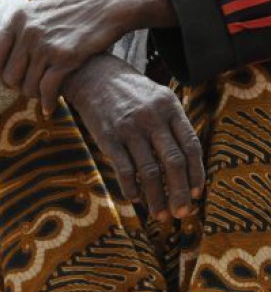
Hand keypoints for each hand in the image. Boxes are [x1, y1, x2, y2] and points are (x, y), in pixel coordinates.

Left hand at [0, 0, 176, 114]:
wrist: (113, 4)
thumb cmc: (79, 7)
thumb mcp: (44, 8)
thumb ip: (26, 26)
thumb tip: (11, 49)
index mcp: (19, 18)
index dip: (1, 75)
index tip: (10, 83)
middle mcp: (29, 31)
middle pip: (10, 77)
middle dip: (19, 89)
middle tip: (30, 92)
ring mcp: (46, 45)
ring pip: (28, 87)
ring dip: (35, 97)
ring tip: (44, 97)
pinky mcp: (65, 58)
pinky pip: (47, 91)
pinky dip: (48, 103)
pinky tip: (51, 108)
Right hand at [63, 55, 203, 219]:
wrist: (93, 76)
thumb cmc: (129, 93)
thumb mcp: (157, 98)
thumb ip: (172, 125)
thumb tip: (186, 163)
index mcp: (170, 107)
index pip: (191, 145)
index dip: (196, 173)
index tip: (197, 194)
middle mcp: (152, 117)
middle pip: (173, 162)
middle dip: (180, 192)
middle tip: (182, 213)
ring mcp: (129, 128)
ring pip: (149, 171)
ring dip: (156, 197)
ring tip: (160, 214)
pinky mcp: (108, 138)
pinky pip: (124, 170)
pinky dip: (131, 188)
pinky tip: (135, 198)